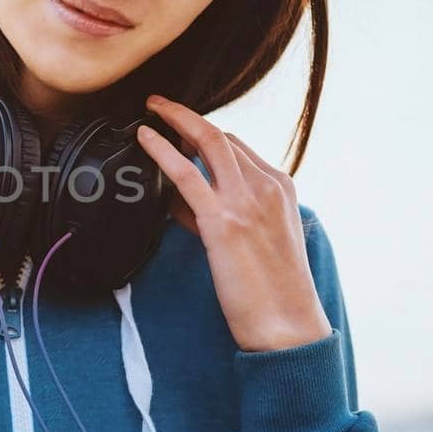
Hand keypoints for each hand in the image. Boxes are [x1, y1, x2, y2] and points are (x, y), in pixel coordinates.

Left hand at [137, 94, 333, 352]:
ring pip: (208, 142)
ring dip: (176, 118)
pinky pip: (187, 174)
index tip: (179, 132)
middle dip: (188, 117)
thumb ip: (222, 214)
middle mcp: (268, 187)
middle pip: (223, 137)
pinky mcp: (224, 222)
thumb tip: (181, 203)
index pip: (239, 148)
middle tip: (160, 106)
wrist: (288, 326)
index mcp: (281, 188)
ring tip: (151, 108)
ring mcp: (248, 201)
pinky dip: (163, 150)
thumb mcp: (257, 241)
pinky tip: (144, 138)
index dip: (204, 137)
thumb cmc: (271, 292)